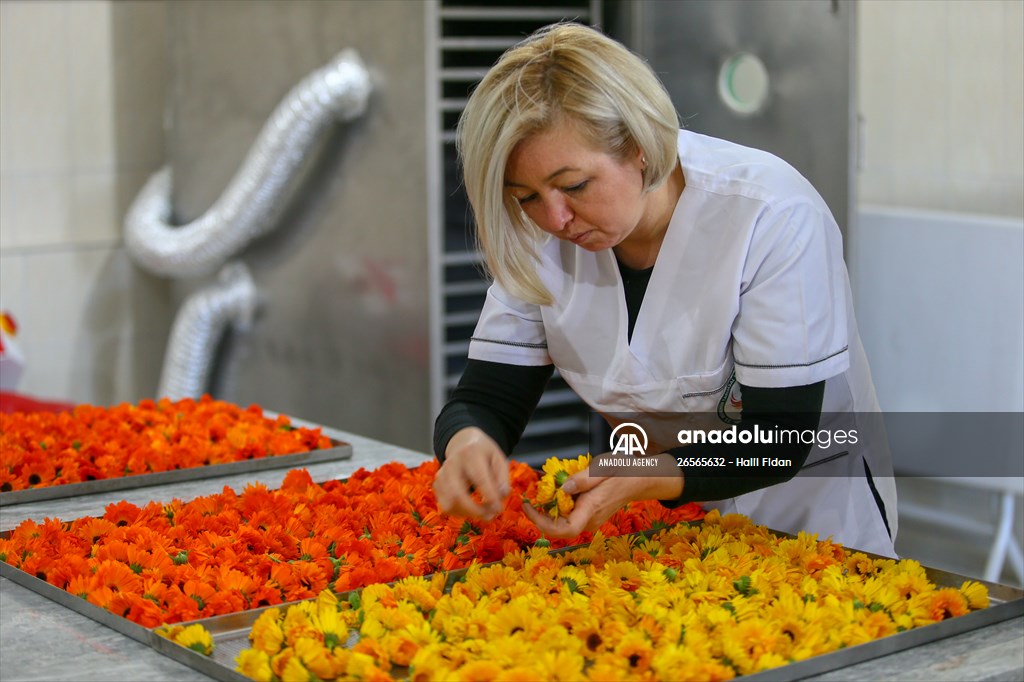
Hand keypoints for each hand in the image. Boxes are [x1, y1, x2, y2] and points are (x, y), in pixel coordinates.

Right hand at [433, 427, 510, 520]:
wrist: (462, 444)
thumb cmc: (483, 453)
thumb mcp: (498, 458)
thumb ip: (502, 477)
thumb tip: (502, 495)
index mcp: (470, 453)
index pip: (479, 478)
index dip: (489, 496)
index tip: (499, 508)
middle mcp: (452, 463)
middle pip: (457, 494)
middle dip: (475, 510)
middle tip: (491, 515)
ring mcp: (441, 474)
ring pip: (449, 504)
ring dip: (468, 514)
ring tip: (483, 512)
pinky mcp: (437, 485)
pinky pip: (446, 506)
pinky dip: (460, 512)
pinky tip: (471, 508)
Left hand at [521, 454, 683, 539]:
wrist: (639, 479)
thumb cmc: (623, 471)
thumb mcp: (603, 468)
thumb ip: (582, 479)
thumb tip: (563, 488)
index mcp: (592, 508)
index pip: (565, 530)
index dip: (541, 522)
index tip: (528, 507)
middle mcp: (590, 519)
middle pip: (558, 527)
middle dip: (541, 514)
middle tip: (530, 497)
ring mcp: (590, 520)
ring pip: (562, 521)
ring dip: (549, 509)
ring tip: (545, 489)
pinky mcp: (589, 516)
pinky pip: (569, 516)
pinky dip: (558, 505)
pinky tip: (558, 490)